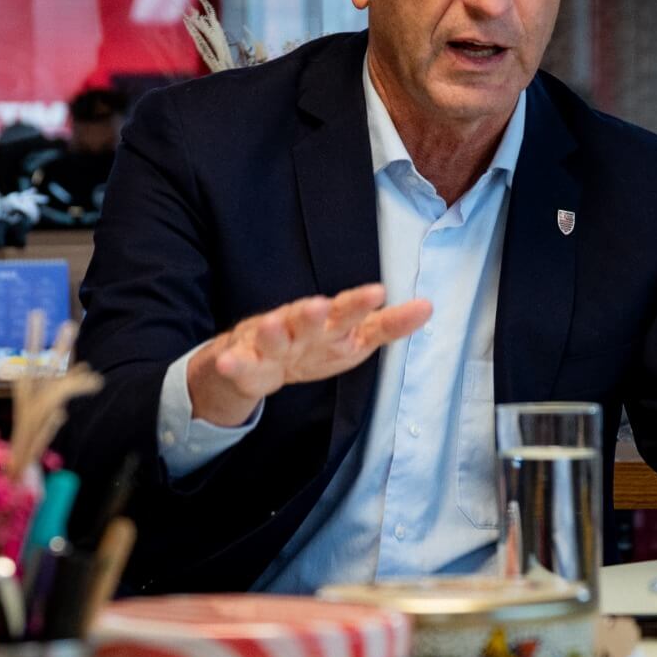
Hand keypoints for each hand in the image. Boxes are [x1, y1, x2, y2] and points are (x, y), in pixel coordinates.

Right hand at [186, 282, 432, 426]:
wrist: (256, 360)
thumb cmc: (312, 344)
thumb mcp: (353, 337)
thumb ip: (387, 325)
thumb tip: (428, 307)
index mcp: (328, 323)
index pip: (347, 310)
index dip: (360, 303)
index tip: (379, 292)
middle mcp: (299, 326)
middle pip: (306, 318)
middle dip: (313, 313)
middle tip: (321, 306)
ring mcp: (269, 342)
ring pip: (270, 335)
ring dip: (271, 330)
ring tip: (273, 325)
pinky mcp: (244, 361)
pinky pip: (237, 364)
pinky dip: (232, 364)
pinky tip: (228, 364)